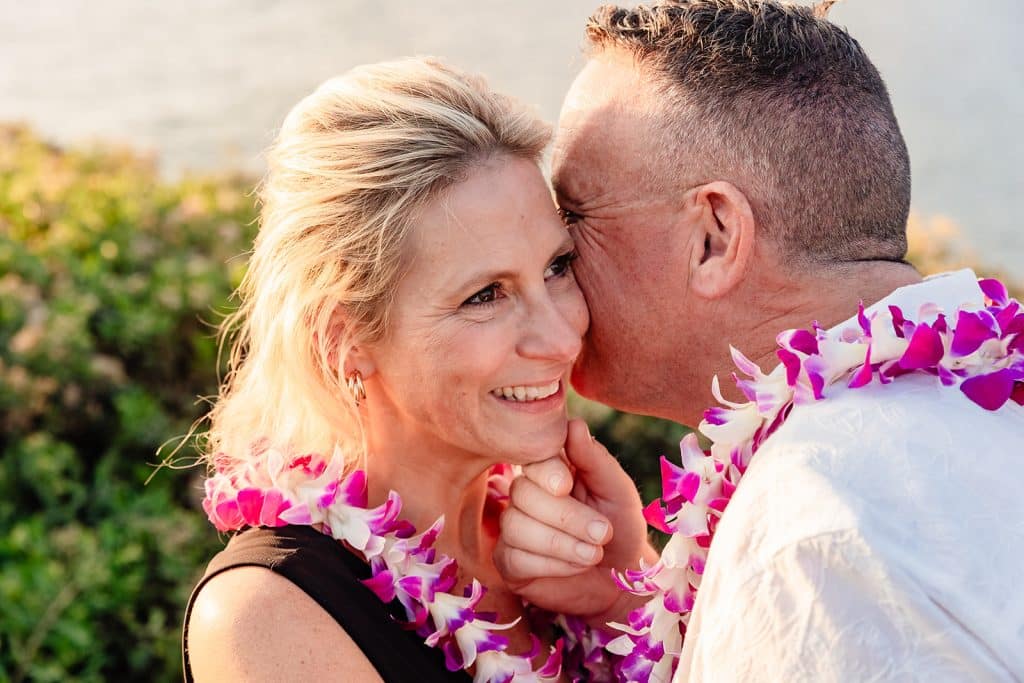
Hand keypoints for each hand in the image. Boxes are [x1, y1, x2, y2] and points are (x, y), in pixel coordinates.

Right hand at [493, 419, 655, 621]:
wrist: (623, 578)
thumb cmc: (621, 526)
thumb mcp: (616, 490)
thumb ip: (594, 459)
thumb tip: (574, 424)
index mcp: (550, 469)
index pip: (532, 459)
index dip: (545, 471)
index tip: (567, 484)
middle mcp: (525, 494)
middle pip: (523, 493)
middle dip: (567, 517)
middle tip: (603, 533)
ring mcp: (513, 527)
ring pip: (516, 526)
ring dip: (561, 544)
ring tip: (594, 553)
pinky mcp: (509, 562)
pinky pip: (514, 558)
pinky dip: (551, 564)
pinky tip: (576, 567)